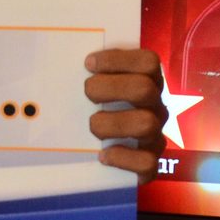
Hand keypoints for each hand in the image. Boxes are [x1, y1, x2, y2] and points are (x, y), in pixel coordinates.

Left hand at [84, 49, 167, 179]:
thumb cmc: (89, 106)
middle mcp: (155, 106)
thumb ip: (82, 68)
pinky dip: (122, 158)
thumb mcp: (89, 83)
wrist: (91, 151)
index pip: (148, 62)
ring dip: (112, 123)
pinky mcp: (149, 162)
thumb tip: (63, 57)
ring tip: (93, 125)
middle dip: (109, 88)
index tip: (88, 64)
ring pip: (146, 124)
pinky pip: (147, 163)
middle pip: (144, 89)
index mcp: (146, 82)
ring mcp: (154, 134)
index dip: (118, 60)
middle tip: (87, 93)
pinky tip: (102, 154)